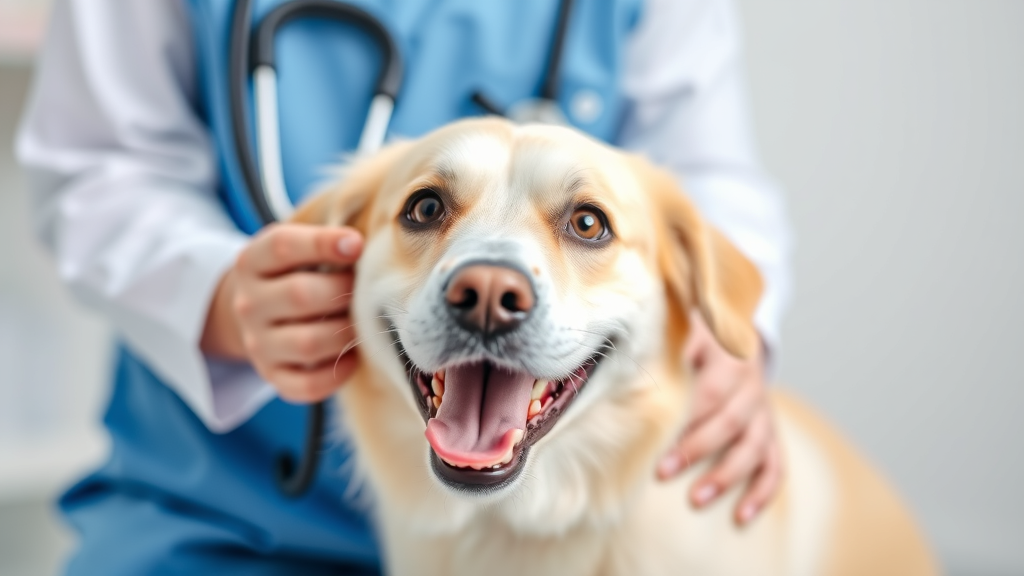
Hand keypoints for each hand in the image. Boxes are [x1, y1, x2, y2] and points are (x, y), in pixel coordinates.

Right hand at [201, 224, 363, 402]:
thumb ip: (326, 242)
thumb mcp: (298, 246)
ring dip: (345, 332)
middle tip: (362, 289)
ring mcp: (258, 344)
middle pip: (300, 295)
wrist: (258, 312)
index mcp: (252, 262)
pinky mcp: (273, 376)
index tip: (356, 243)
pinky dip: (338, 373)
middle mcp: (248, 304)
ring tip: (360, 322)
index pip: (282, 247)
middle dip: (342, 291)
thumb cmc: (294, 271)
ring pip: (308, 343)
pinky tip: (353, 356)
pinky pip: (308, 385)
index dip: (322, 243)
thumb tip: (362, 245)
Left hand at [656, 312, 781, 525]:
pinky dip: (762, 493)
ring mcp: (765, 414)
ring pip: (755, 448)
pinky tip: (742, 517)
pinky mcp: (771, 435)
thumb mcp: (687, 330)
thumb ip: (671, 343)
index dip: (687, 417)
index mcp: (731, 361)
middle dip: (697, 449)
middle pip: (730, 422)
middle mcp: (753, 389)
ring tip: (697, 499)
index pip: (711, 393)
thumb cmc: (701, 340)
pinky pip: (775, 466)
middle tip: (664, 471)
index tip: (657, 438)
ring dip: (727, 475)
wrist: (740, 339)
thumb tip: (641, 358)